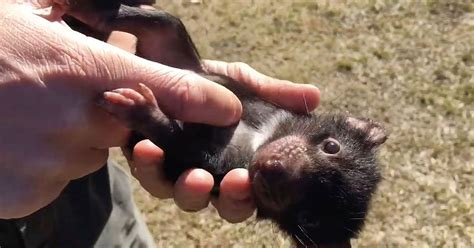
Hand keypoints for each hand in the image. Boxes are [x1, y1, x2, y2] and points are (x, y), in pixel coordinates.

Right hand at [0, 2, 241, 217]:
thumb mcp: (25, 14)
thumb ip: (78, 25)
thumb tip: (109, 26)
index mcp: (78, 69)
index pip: (163, 88)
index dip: (201, 101)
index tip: (228, 109)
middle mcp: (73, 122)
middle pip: (124, 129)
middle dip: (106, 114)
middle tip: (56, 92)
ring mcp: (48, 164)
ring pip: (87, 155)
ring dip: (69, 138)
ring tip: (23, 111)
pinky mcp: (24, 194)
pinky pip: (54, 178)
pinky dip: (42, 161)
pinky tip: (10, 137)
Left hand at [129, 60, 319, 222]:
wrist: (158, 62)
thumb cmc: (206, 79)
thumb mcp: (242, 82)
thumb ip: (275, 92)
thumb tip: (314, 96)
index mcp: (238, 159)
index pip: (252, 188)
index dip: (251, 193)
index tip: (249, 179)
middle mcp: (211, 169)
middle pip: (224, 202)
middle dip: (228, 199)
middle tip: (225, 182)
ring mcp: (176, 166)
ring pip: (183, 193)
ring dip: (186, 187)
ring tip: (189, 172)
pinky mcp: (144, 156)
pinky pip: (147, 168)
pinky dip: (148, 161)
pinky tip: (146, 146)